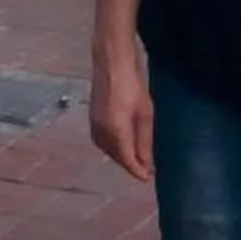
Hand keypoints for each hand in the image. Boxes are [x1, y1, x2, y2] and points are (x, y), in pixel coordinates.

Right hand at [90, 49, 154, 181]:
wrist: (111, 61)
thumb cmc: (132, 85)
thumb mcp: (145, 114)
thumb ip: (144, 141)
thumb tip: (146, 163)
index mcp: (116, 132)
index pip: (127, 161)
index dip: (138, 172)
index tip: (149, 178)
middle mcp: (101, 132)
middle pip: (116, 157)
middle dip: (130, 164)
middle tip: (146, 167)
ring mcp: (93, 124)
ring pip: (107, 149)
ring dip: (121, 155)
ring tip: (136, 156)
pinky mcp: (91, 117)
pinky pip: (102, 140)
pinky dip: (112, 146)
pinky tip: (122, 142)